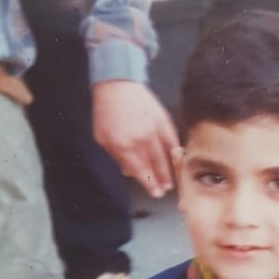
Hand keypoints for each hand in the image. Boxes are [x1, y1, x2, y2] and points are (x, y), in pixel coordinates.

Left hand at [91, 80, 178, 197]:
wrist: (117, 86)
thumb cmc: (106, 112)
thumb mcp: (102, 137)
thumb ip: (116, 156)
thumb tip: (129, 171)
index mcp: (123, 145)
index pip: (139, 170)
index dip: (148, 183)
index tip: (154, 193)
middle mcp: (140, 140)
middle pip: (154, 166)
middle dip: (160, 180)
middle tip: (164, 190)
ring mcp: (153, 129)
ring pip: (165, 155)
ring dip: (169, 170)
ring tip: (171, 181)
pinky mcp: (162, 120)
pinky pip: (171, 140)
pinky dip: (174, 152)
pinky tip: (176, 160)